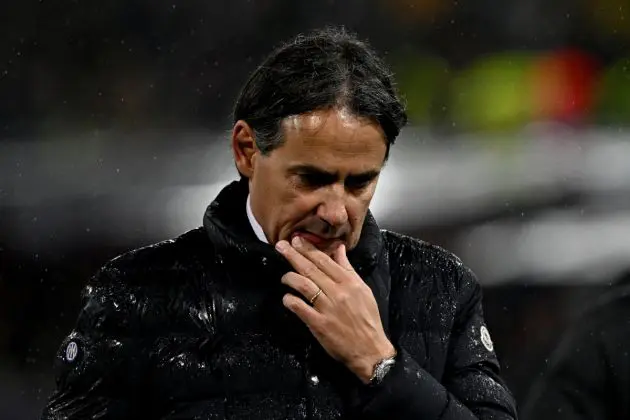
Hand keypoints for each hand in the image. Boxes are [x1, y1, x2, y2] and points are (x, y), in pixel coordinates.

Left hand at [275, 236, 395, 383]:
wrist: (370, 350)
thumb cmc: (367, 319)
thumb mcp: (363, 290)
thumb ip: (348, 269)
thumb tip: (338, 248)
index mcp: (349, 282)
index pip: (324, 260)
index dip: (308, 249)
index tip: (296, 240)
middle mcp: (338, 292)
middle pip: (311, 269)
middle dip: (294, 255)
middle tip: (280, 246)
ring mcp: (327, 308)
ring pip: (304, 285)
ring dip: (290, 277)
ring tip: (284, 276)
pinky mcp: (319, 324)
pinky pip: (300, 308)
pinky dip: (290, 300)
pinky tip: (286, 297)